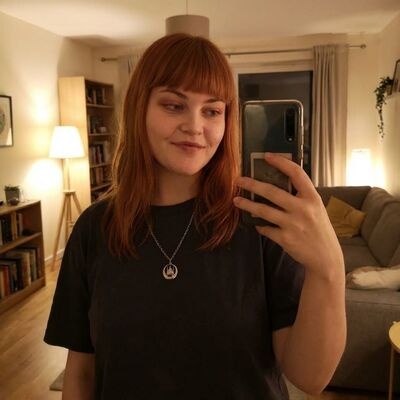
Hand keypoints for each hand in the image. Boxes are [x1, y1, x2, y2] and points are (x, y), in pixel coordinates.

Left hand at [233, 153, 343, 279]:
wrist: (325, 258)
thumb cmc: (319, 230)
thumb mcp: (316, 209)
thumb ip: (300, 198)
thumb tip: (275, 185)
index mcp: (312, 198)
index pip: (297, 174)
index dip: (281, 163)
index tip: (267, 156)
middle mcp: (303, 209)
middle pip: (272, 192)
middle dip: (252, 184)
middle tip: (239, 180)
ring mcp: (293, 224)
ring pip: (264, 211)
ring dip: (247, 205)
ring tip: (236, 200)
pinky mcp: (285, 239)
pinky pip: (266, 229)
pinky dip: (259, 226)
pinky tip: (256, 224)